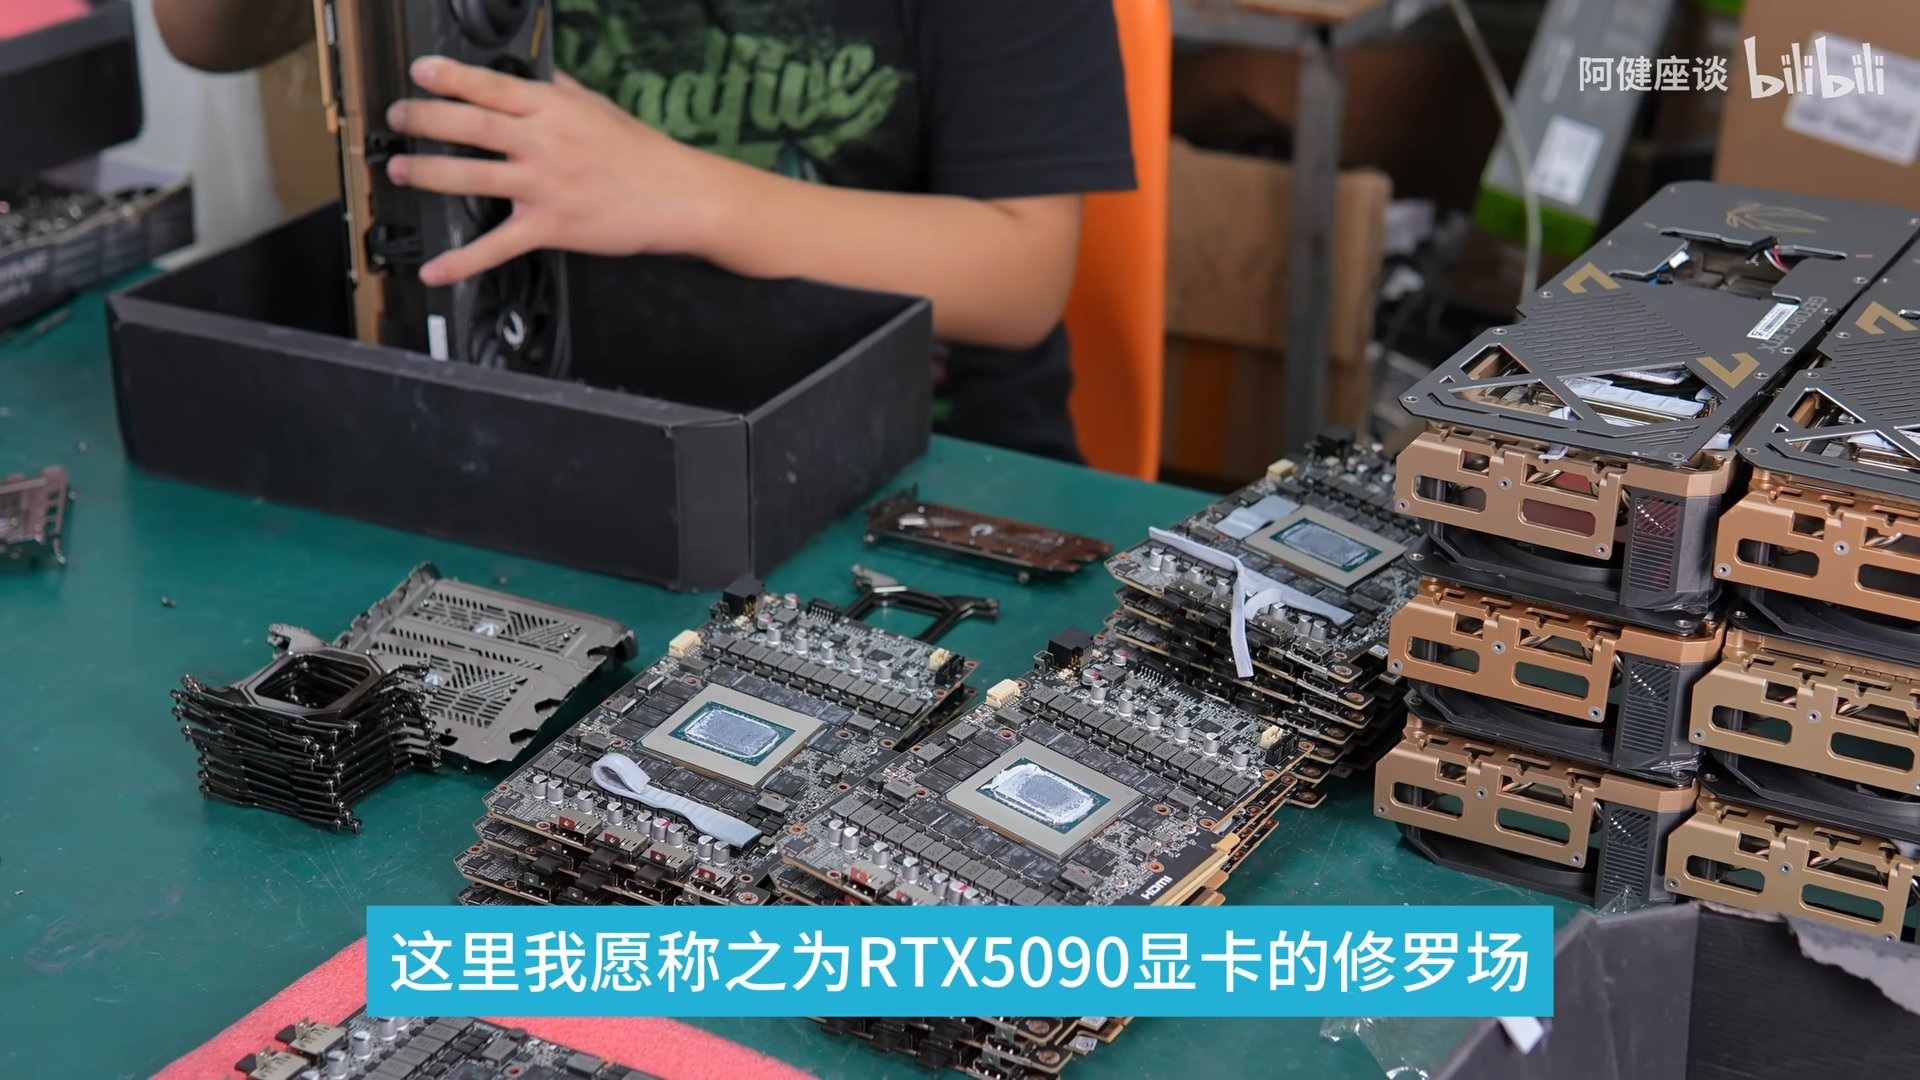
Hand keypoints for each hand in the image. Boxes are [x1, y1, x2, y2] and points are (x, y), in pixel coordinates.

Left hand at [385, 56, 721, 285]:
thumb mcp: (597, 106)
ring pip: (473, 177)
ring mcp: (545, 186)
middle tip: (397, 118)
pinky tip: (434, 270)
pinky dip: (463, 261)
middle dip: (426, 120)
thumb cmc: (639, 152)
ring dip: (429, 173)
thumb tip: (527, 74)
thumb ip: (556, 90)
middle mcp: (545, 144)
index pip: (492, 87)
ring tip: (399, 170)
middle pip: (472, 127)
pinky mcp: (550, 227)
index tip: (420, 72)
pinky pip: (498, 245)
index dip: (451, 77)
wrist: (677, 196)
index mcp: (554, 109)